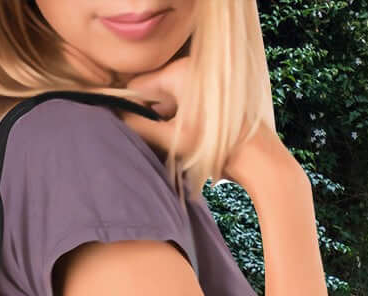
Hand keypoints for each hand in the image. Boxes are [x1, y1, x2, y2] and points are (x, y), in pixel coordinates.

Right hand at [117, 56, 297, 189]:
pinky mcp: (209, 94)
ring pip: (165, 101)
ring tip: (162, 144)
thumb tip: (113, 118)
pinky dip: (174, 121)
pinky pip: (181, 104)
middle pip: (151, 93)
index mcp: (179, 73)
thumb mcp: (169, 138)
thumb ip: (137, 126)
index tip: (122, 128)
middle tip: (145, 141)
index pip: (136, 86)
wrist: (254, 155)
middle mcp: (190, 70)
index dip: (125, 107)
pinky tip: (177, 141)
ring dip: (159, 121)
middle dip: (144, 116)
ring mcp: (201, 81)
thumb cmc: (214, 146)